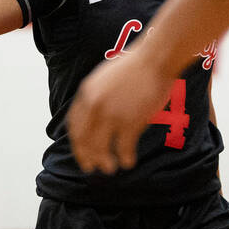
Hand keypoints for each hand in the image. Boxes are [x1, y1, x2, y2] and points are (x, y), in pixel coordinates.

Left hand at [67, 56, 172, 173]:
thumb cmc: (134, 67)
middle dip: (86, 157)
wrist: (155, 60)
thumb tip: (91, 116)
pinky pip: (123, 148)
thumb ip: (94, 96)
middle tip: (91, 168)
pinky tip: (128, 162)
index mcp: (86, 93)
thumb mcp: (103, 78)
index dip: (77, 143)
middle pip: (84, 140)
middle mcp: (94, 106)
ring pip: (100, 148)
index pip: (74, 125)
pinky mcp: (130, 122)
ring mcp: (112, 115)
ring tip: (110, 168)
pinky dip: (125, 158)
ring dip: (104, 161)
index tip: (82, 152)